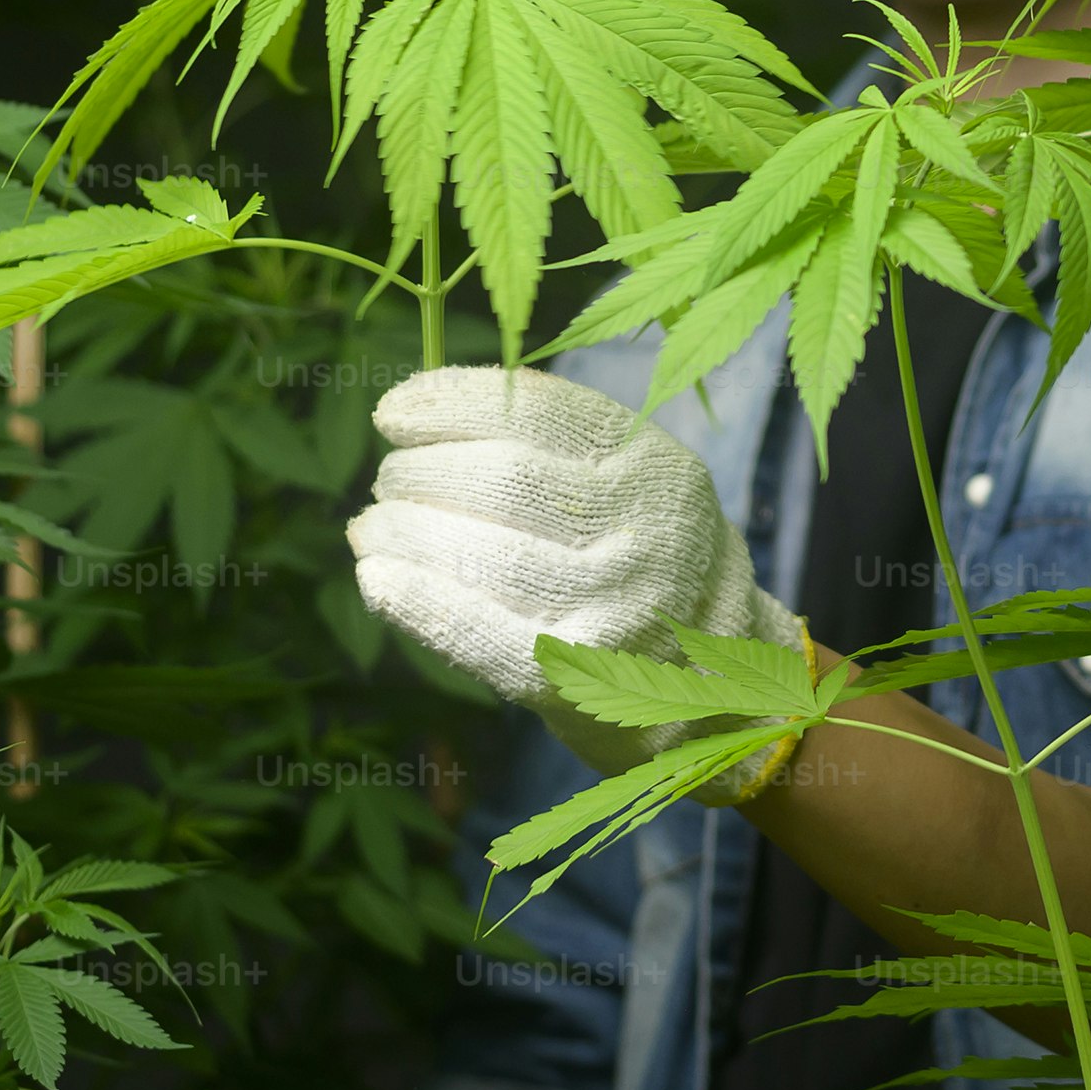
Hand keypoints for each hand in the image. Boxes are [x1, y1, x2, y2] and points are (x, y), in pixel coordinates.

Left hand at [348, 365, 802, 779]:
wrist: (717, 686)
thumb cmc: (639, 563)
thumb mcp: (628, 485)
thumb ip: (547, 444)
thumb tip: (412, 412)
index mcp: (652, 467)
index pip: (534, 412)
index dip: (449, 404)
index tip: (394, 414)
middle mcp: (643, 532)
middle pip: (498, 479)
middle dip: (417, 474)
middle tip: (390, 485)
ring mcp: (614, 607)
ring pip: (479, 552)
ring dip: (401, 533)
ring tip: (373, 531)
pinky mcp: (575, 675)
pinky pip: (479, 631)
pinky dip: (417, 599)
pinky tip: (380, 578)